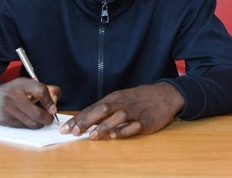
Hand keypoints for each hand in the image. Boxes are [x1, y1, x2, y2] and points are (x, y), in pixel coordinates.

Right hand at [0, 78, 60, 128]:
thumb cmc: (13, 91)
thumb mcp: (27, 84)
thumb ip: (44, 91)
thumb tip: (55, 105)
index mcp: (21, 85)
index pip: (41, 91)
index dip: (50, 101)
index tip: (53, 108)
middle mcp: (14, 97)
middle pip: (37, 114)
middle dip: (48, 118)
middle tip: (50, 118)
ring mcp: (8, 111)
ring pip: (32, 123)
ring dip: (40, 123)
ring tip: (40, 118)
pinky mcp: (5, 122)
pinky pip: (24, 127)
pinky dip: (30, 125)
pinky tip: (29, 119)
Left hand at [60, 83, 183, 139]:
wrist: (165, 95)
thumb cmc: (139, 99)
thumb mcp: (121, 99)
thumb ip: (105, 110)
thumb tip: (85, 121)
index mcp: (114, 98)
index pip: (92, 108)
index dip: (79, 118)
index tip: (66, 128)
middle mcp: (122, 103)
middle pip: (102, 110)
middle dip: (86, 121)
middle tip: (74, 132)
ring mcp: (134, 111)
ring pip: (117, 117)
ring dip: (103, 127)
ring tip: (91, 136)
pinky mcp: (146, 120)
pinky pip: (133, 125)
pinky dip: (124, 131)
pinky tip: (115, 136)